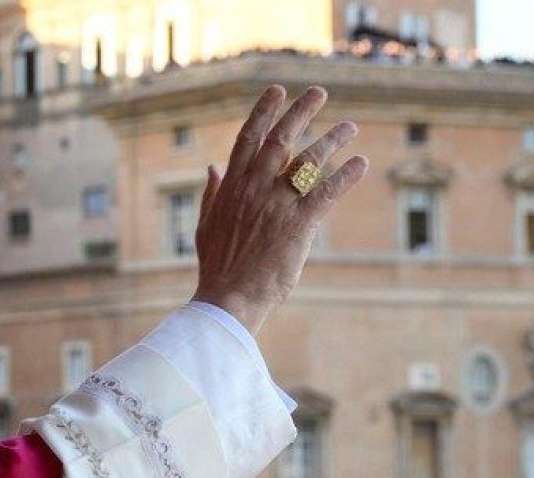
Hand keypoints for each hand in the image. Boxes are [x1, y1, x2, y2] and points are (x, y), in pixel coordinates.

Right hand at [192, 85, 368, 335]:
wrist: (229, 298)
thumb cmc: (217, 267)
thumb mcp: (205, 225)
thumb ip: (211, 193)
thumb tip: (212, 167)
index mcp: (231, 187)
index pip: (249, 138)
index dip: (264, 111)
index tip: (277, 91)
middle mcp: (255, 188)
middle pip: (281, 139)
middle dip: (301, 111)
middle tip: (318, 92)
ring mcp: (277, 204)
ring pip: (309, 161)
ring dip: (332, 140)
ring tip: (349, 126)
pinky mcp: (300, 224)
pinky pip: (328, 192)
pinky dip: (346, 175)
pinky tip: (361, 163)